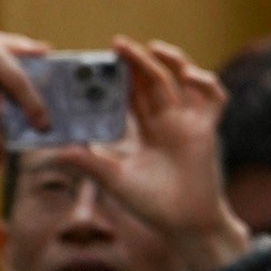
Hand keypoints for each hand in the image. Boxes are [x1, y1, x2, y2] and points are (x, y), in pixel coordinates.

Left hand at [75, 41, 249, 270]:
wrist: (183, 225)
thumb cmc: (151, 204)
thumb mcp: (114, 179)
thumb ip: (89, 163)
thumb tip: (56, 151)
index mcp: (147, 130)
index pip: (132, 94)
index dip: (120, 77)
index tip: (102, 62)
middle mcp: (168, 121)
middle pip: (154, 81)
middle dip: (138, 61)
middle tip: (118, 45)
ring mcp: (189, 122)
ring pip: (183, 80)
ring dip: (170, 61)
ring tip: (152, 49)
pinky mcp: (207, 129)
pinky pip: (214, 99)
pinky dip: (206, 83)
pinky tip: (189, 76)